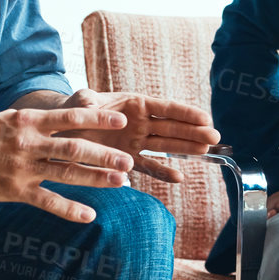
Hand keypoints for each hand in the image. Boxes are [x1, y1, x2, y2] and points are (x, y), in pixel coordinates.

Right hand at [0, 107, 136, 222]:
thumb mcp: (11, 117)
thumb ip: (40, 120)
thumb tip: (69, 116)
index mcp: (31, 121)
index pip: (71, 117)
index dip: (98, 119)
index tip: (122, 120)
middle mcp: (30, 144)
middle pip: (74, 149)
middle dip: (104, 155)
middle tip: (129, 161)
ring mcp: (24, 168)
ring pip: (66, 174)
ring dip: (96, 179)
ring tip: (121, 182)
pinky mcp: (15, 190)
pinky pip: (47, 201)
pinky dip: (70, 209)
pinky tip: (90, 215)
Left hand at [55, 90, 220, 183]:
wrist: (63, 132)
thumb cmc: (74, 111)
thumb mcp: (80, 101)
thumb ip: (87, 102)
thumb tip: (92, 102)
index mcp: (135, 105)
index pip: (166, 108)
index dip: (186, 113)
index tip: (205, 118)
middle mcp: (140, 123)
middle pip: (172, 128)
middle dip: (194, 132)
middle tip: (214, 137)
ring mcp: (136, 142)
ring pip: (166, 146)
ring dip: (186, 149)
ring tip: (206, 152)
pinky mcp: (127, 160)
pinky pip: (149, 167)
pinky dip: (163, 172)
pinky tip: (178, 178)